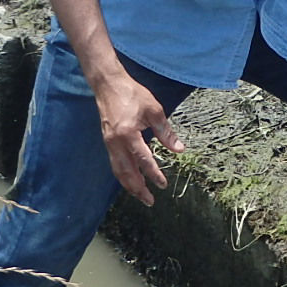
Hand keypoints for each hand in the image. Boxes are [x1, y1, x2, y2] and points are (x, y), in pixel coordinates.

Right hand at [96, 71, 186, 204]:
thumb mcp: (154, 110)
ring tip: (140, 196)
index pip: (143, 160)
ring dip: (129, 185)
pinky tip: (130, 180)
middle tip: (150, 201)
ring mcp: (109, 143)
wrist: (108, 85)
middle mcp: (116, 142)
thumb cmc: (132, 94)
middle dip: (138, 188)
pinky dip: (122, 175)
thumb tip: (179, 150)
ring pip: (118, 171)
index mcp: (128, 134)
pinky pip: (114, 164)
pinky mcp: (107, 141)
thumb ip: (166, 132)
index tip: (162, 184)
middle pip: (127, 172)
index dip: (154, 174)